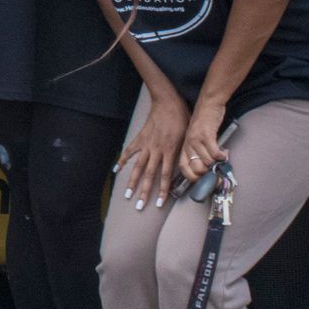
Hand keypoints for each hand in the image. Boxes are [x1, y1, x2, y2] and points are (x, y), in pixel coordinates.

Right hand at [120, 88, 188, 211]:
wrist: (168, 102)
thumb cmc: (182, 118)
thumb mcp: (189, 136)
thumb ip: (186, 152)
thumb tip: (192, 166)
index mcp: (171, 151)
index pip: (166, 175)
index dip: (162, 190)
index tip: (159, 203)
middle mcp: (157, 150)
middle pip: (150, 175)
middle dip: (144, 192)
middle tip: (140, 206)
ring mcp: (147, 145)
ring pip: (138, 167)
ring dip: (132, 182)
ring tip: (127, 195)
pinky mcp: (140, 138)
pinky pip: (129, 151)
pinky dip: (122, 160)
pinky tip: (116, 170)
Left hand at [178, 97, 231, 184]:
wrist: (208, 103)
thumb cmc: (203, 121)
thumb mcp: (195, 138)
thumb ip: (198, 151)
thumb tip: (207, 168)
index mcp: (185, 147)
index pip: (184, 168)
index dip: (193, 178)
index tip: (202, 180)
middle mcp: (188, 145)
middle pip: (197, 169)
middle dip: (208, 173)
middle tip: (216, 169)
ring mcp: (197, 140)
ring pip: (208, 162)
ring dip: (217, 163)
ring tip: (221, 157)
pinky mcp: (206, 135)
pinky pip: (215, 153)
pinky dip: (222, 156)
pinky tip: (224, 153)